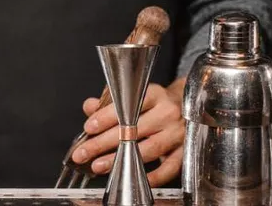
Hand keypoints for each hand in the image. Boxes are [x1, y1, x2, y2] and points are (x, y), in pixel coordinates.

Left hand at [72, 78, 186, 186]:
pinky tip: (130, 176)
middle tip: (84, 152)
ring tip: (99, 166)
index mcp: (154, 95)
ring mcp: (178, 133)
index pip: (128, 106)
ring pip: (148, 149)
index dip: (106, 117)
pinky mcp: (184, 151)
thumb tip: (89, 107)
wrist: (187, 107)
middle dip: (104, 143)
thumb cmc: (155, 103)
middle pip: (134, 129)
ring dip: (120, 159)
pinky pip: (168, 168)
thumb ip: (110, 101)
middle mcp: (167, 113)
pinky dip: (151, 176)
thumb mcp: (135, 96)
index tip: (89, 127)